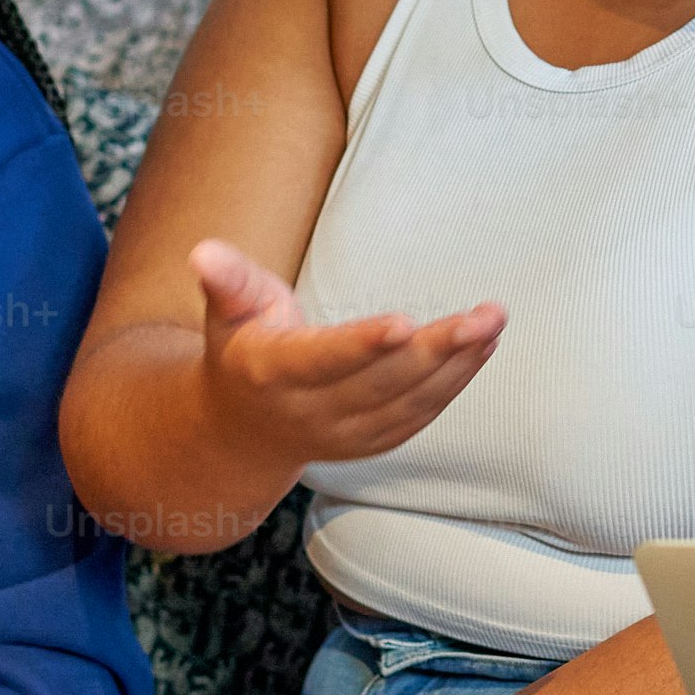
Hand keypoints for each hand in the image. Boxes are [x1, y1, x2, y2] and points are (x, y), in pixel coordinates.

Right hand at [190, 239, 501, 476]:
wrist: (241, 430)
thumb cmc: (241, 349)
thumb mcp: (227, 311)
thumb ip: (226, 280)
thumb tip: (202, 251)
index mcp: (269, 374)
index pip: (321, 360)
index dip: (362, 345)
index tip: (405, 323)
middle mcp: (308, 412)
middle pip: (381, 383)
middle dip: (438, 350)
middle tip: (486, 316)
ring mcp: (343, 435)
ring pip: (409, 404)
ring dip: (458, 366)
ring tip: (492, 323)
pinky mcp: (370, 442)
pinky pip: (418, 416)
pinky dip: (454, 384)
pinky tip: (482, 349)